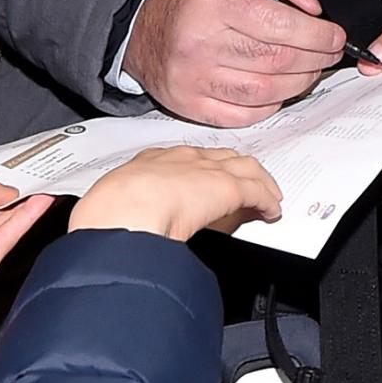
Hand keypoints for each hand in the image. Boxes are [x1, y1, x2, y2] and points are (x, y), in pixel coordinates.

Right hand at [70, 145, 282, 240]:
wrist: (123, 212)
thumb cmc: (111, 213)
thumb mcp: (121, 206)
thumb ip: (137, 209)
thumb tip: (147, 225)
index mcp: (152, 162)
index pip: (188, 160)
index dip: (204, 169)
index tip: (208, 178)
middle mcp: (183, 159)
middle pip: (221, 157)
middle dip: (236, 169)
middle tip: (246, 183)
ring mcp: (207, 170)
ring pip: (245, 168)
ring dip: (258, 182)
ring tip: (266, 197)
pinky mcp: (228, 187)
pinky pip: (257, 191)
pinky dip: (266, 201)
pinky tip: (271, 212)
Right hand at [121, 0, 348, 126]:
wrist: (139, 24)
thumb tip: (313, 8)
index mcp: (211, 1)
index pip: (278, 23)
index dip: (316, 34)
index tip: (334, 36)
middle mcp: (199, 41)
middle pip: (276, 60)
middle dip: (314, 59)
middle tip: (327, 54)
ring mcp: (193, 78)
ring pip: (265, 91)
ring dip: (299, 84)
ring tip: (309, 71)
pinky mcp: (189, 105)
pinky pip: (245, 115)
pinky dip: (271, 105)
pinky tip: (279, 90)